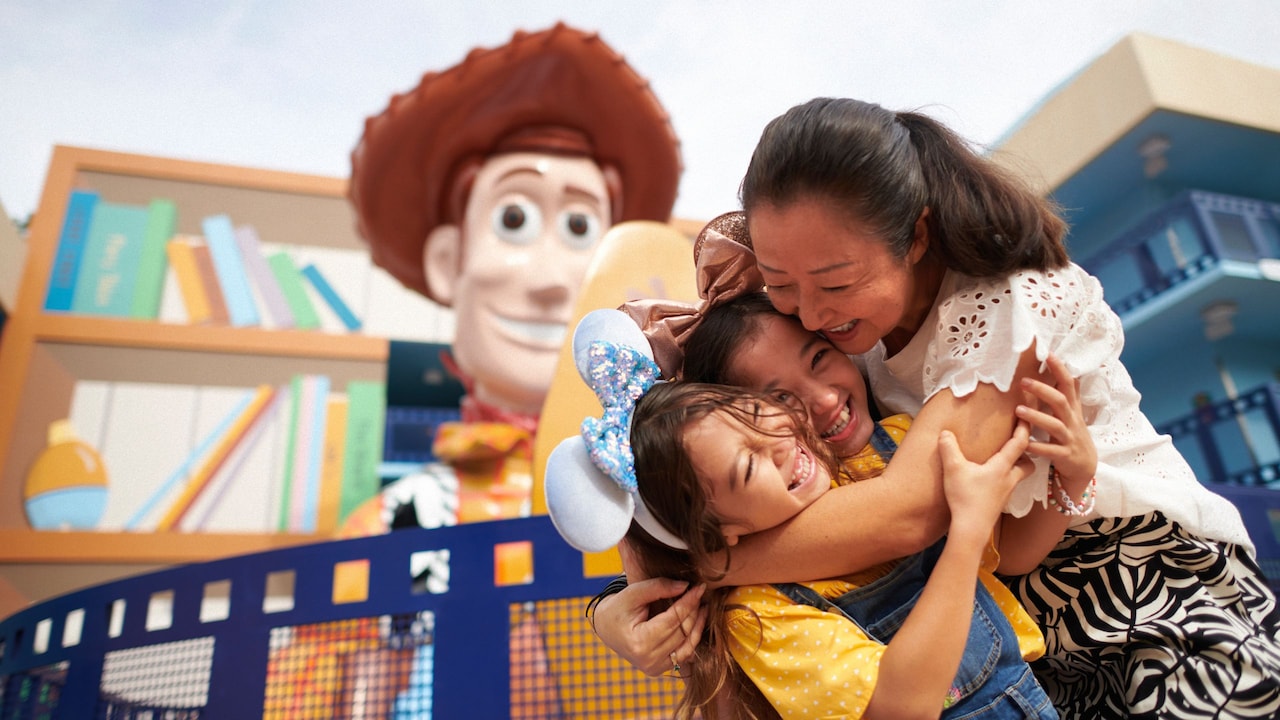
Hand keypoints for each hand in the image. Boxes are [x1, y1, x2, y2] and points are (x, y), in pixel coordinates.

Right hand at [591, 542, 706, 676]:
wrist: (606, 628)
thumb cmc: (617, 608)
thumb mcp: (633, 593)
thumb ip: (658, 587)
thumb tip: (686, 586)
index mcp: (639, 642)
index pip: (673, 620)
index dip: (688, 602)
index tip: (700, 587)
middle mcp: (648, 660)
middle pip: (681, 632)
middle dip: (694, 610)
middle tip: (700, 593)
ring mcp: (654, 667)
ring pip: (687, 645)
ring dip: (698, 625)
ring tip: (702, 607)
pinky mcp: (659, 669)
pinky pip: (683, 654)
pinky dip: (692, 638)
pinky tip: (697, 622)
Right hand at [937, 423, 1030, 540]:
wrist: (971, 529)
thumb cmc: (966, 497)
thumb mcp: (953, 469)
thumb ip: (949, 448)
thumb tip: (945, 432)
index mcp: (1002, 467)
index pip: (1020, 443)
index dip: (1024, 429)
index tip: (1025, 416)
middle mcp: (1009, 479)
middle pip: (1028, 464)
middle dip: (1026, 454)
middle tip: (1017, 444)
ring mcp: (1005, 493)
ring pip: (1018, 477)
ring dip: (1016, 467)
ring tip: (1003, 460)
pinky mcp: (998, 504)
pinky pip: (1006, 487)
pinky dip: (1003, 479)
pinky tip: (989, 480)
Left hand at [1016, 354, 1096, 483]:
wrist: (1085, 468)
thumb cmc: (1074, 435)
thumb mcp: (1074, 413)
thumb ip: (1069, 394)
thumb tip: (1069, 370)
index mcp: (1072, 409)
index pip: (1068, 384)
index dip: (1060, 369)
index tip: (1048, 354)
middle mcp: (1072, 421)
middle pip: (1060, 401)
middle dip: (1043, 390)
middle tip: (1023, 380)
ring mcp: (1069, 438)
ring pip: (1054, 425)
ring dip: (1036, 417)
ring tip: (1018, 410)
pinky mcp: (1064, 455)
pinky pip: (1050, 450)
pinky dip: (1037, 447)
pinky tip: (1024, 443)